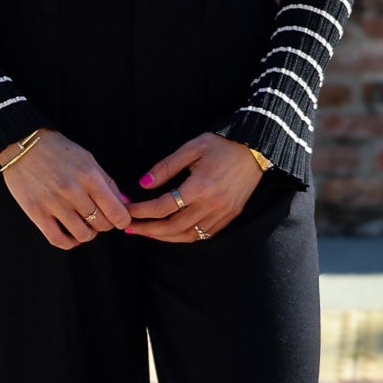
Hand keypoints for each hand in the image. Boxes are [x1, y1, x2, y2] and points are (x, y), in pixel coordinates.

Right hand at [0, 129, 132, 250]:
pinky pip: (58, 239)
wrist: (23, 145)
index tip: (120, 220)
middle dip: (105, 224)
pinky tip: (70, 235)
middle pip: (101, 224)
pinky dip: (69, 242)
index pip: (117, 211)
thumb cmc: (58, 150)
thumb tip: (125, 204)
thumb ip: (107, 183)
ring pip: (82, 235)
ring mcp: (54, 203)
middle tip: (99, 218)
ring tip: (84, 225)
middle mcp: (73, 191)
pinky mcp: (36, 212)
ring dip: (88, 233)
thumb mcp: (88, 159)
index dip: (123, 220)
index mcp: (89, 176)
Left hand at [123, 132, 265, 241]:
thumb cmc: (222, 145)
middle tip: (129, 227)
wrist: (256, 150)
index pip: (164, 206)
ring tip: (147, 232)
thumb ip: (166, 167)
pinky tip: (172, 233)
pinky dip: (184, 237)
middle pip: (173, 226)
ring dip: (164, 237)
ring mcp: (222, 213)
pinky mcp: (229, 216)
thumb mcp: (192, 148)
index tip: (127, 210)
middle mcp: (211, 204)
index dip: (142, 211)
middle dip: (148, 229)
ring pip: (188, 235)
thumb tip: (144, 184)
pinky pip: (203, 235)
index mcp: (200, 186)